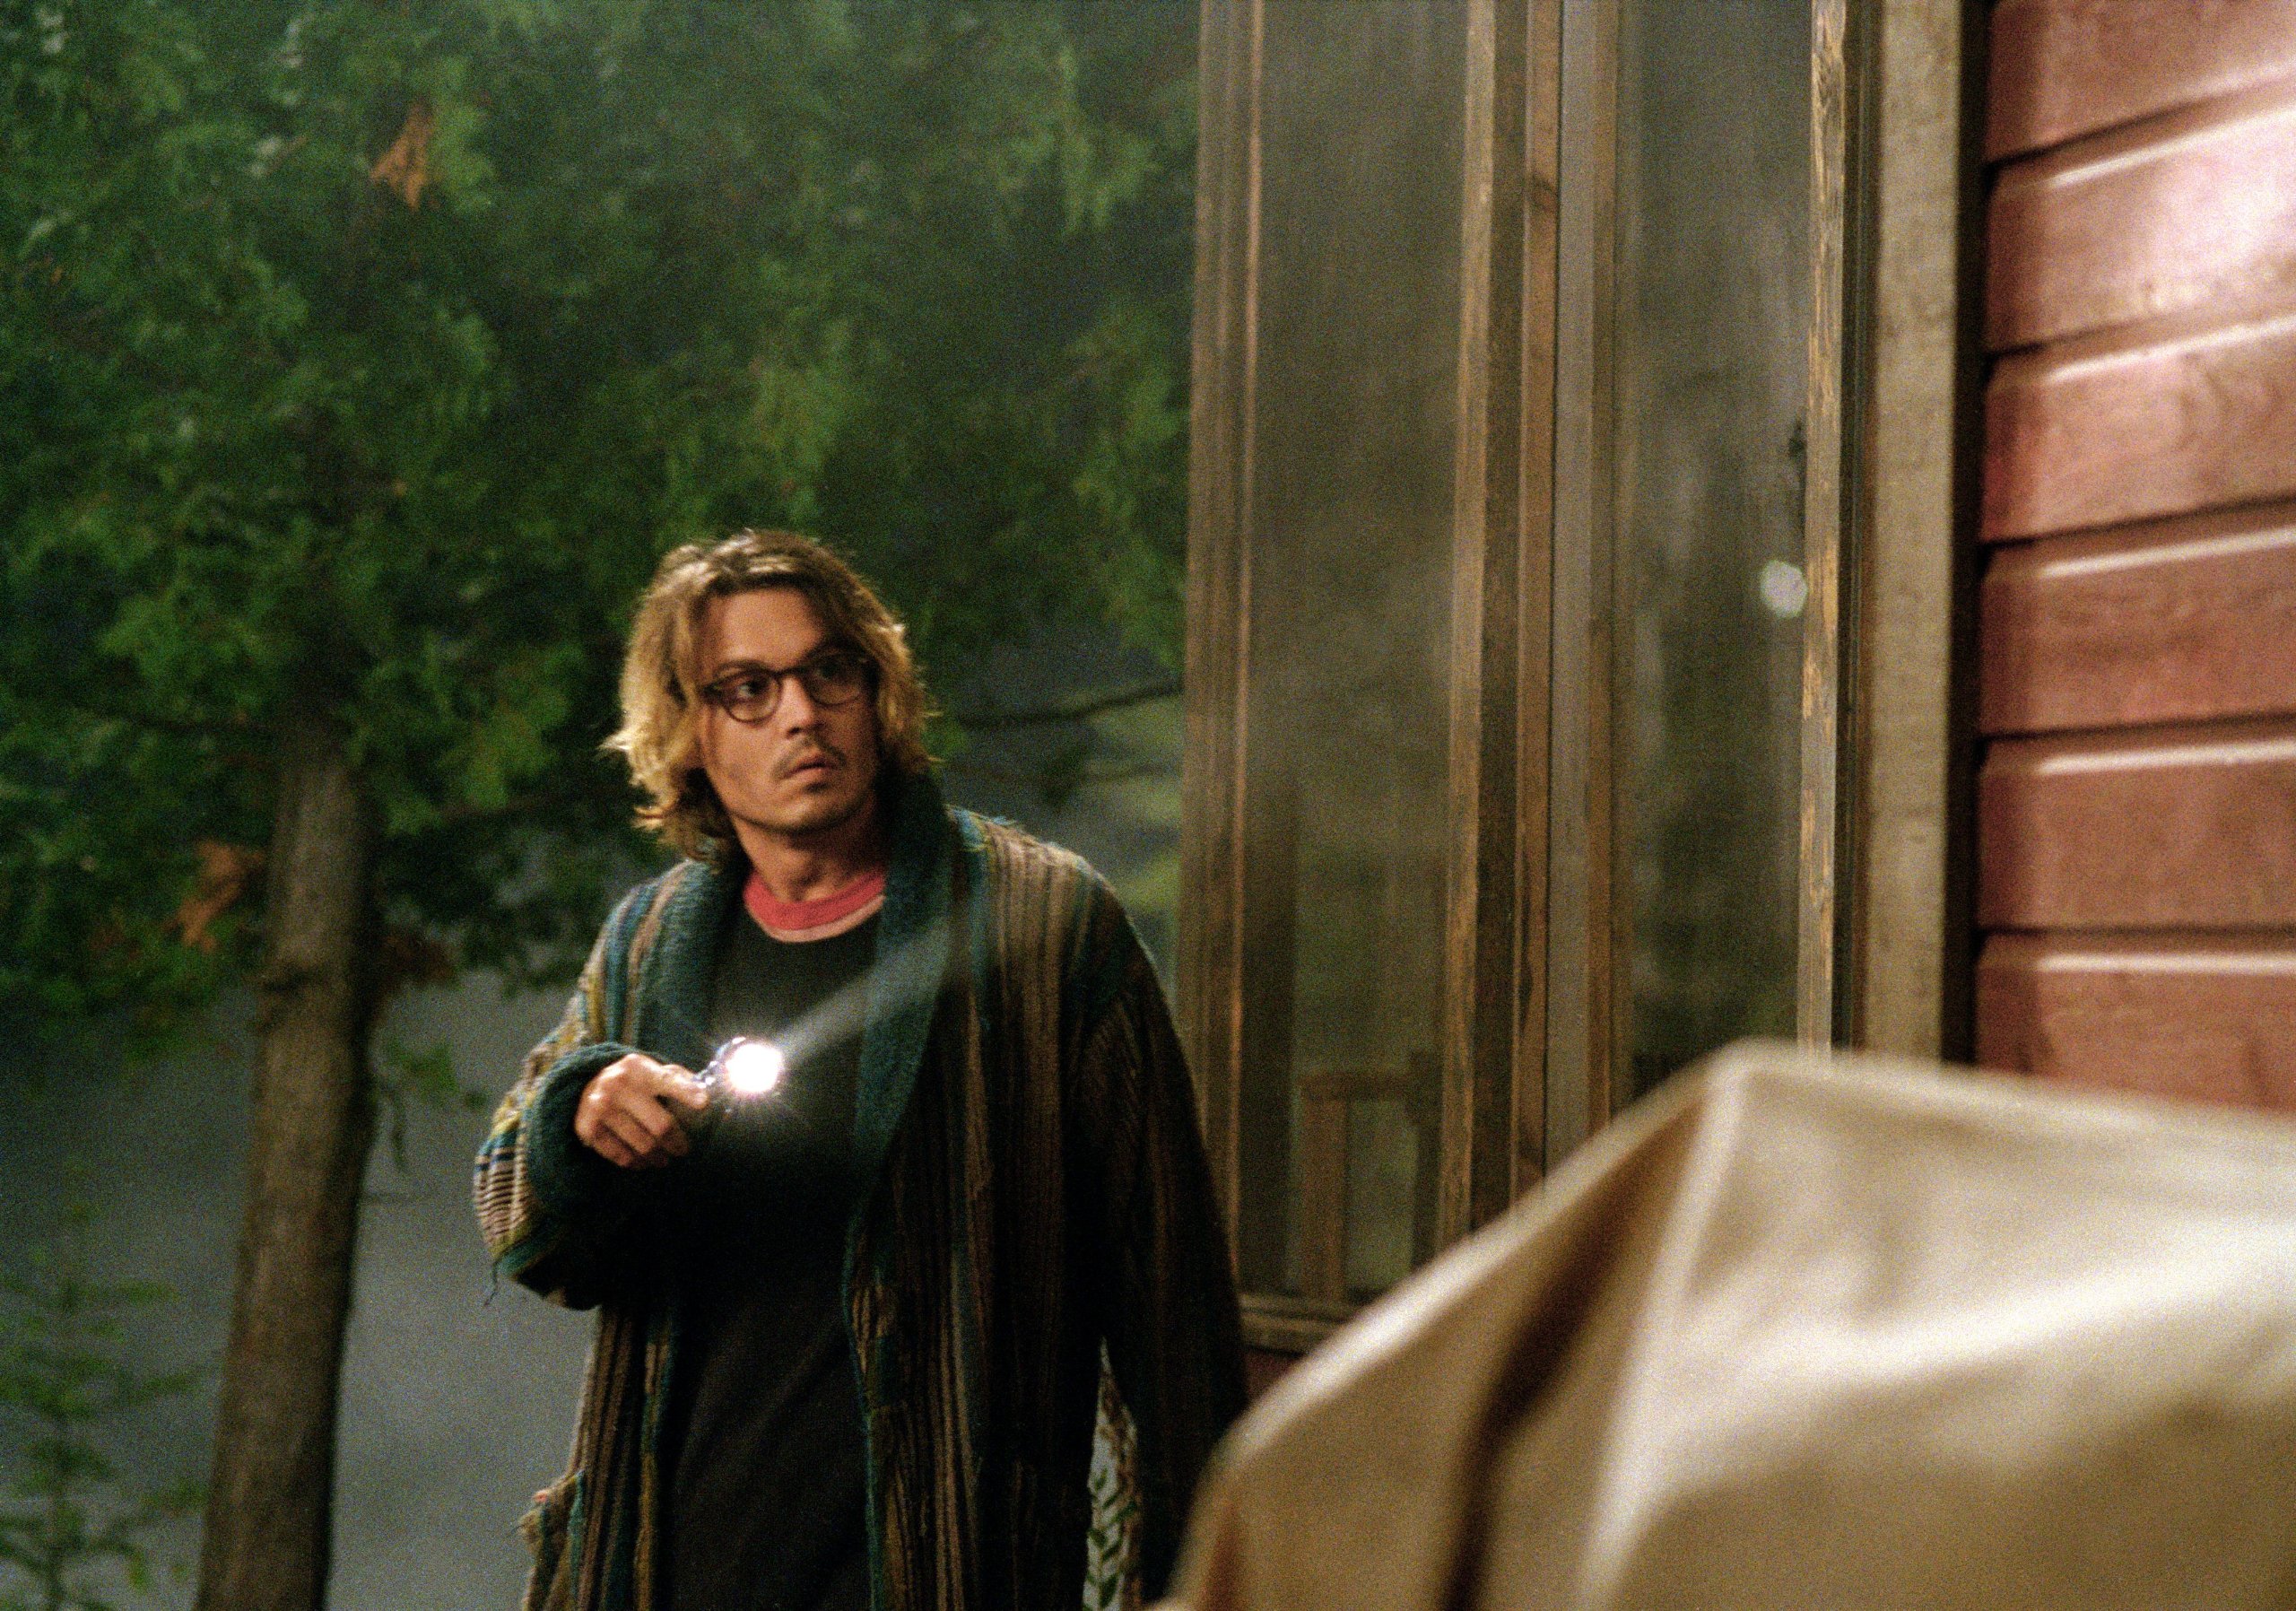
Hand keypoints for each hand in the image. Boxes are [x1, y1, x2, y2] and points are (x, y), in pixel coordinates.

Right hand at [574, 1053, 708, 1168]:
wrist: (588, 1083)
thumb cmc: (634, 1081)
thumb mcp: (652, 1070)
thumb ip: (677, 1079)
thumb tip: (705, 1093)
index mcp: (639, 1068)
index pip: (667, 1080)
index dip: (686, 1092)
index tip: (704, 1103)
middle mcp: (618, 1085)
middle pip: (660, 1125)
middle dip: (677, 1142)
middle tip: (683, 1150)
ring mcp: (601, 1107)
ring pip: (642, 1145)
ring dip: (658, 1157)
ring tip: (664, 1159)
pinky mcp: (588, 1128)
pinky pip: (620, 1155)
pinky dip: (636, 1163)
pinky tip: (643, 1162)